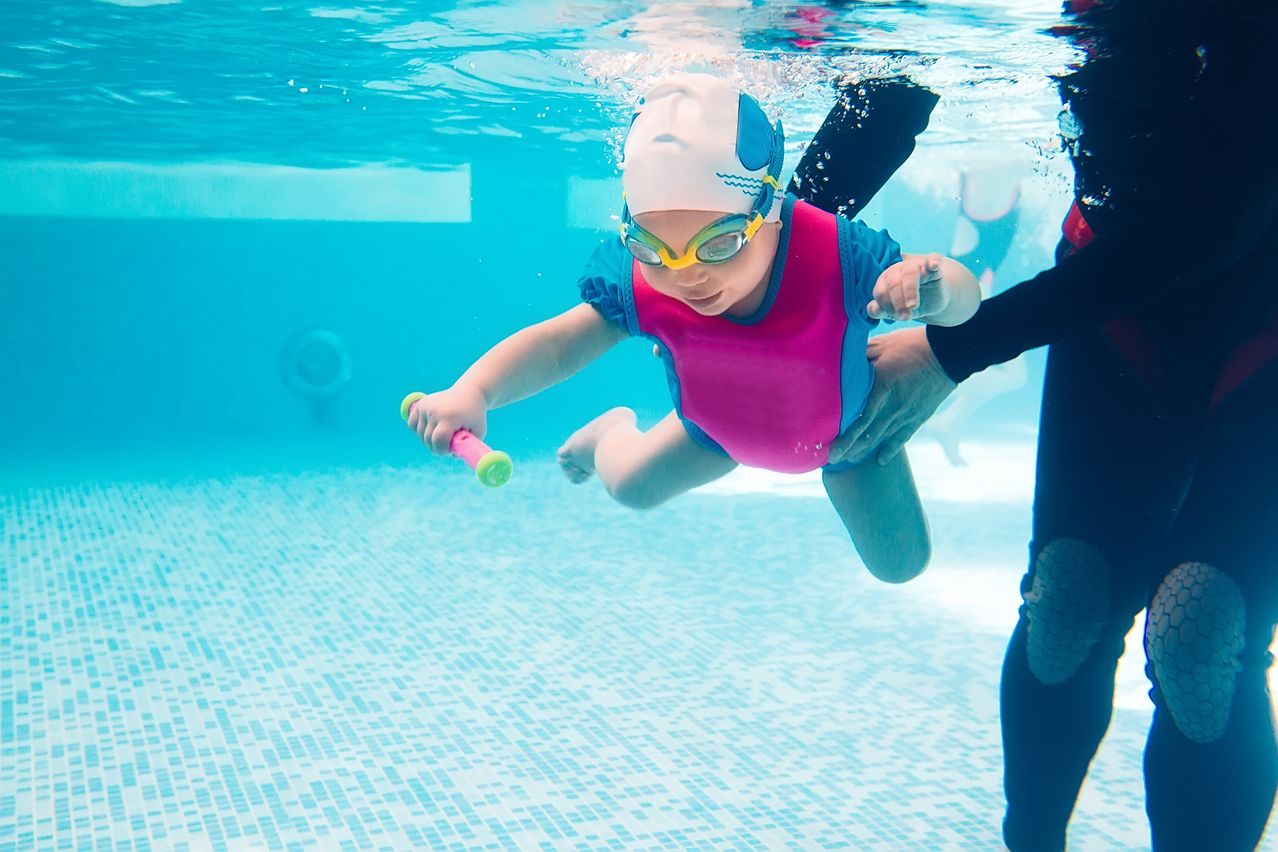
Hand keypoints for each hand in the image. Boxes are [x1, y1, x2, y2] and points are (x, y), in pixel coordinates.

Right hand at [406, 384, 488, 455]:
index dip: (442, 451)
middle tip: (447, 445)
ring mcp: (425, 407)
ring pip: (420, 434)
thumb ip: (467, 446)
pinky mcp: (420, 404)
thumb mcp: (479, 431)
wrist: (468, 392)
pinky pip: (412, 424)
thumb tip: (453, 456)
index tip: (449, 451)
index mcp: (450, 417)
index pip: (439, 441)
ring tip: (442, 434)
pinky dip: (419, 430)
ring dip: (429, 439)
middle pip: (428, 439)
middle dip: (436, 447)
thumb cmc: (475, 415)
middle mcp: (435, 411)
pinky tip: (431, 428)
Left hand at [828, 326, 956, 465]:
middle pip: (868, 433)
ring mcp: (907, 414)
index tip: (831, 447)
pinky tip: (881, 460)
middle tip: (834, 459)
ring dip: (865, 450)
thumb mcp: (881, 346)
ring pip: (883, 438)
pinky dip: (891, 449)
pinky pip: (903, 437)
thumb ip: (860, 358)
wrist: (948, 354)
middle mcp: (893, 406)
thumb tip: (840, 362)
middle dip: (850, 448)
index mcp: (881, 387)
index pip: (860, 419)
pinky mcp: (919, 417)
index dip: (845, 436)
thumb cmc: (911, 346)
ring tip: (850, 459)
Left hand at [867, 253, 948, 321]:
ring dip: (910, 292)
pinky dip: (932, 261)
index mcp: (885, 279)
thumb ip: (881, 311)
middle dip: (897, 303)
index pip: (880, 292)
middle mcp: (898, 269)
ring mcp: (915, 266)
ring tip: (913, 306)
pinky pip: (932, 259)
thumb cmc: (908, 304)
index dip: (886, 306)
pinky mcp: (932, 266)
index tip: (896, 317)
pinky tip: (934, 266)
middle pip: (893, 283)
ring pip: (909, 273)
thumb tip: (874, 310)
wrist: (933, 300)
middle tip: (905, 317)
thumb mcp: (895, 311)